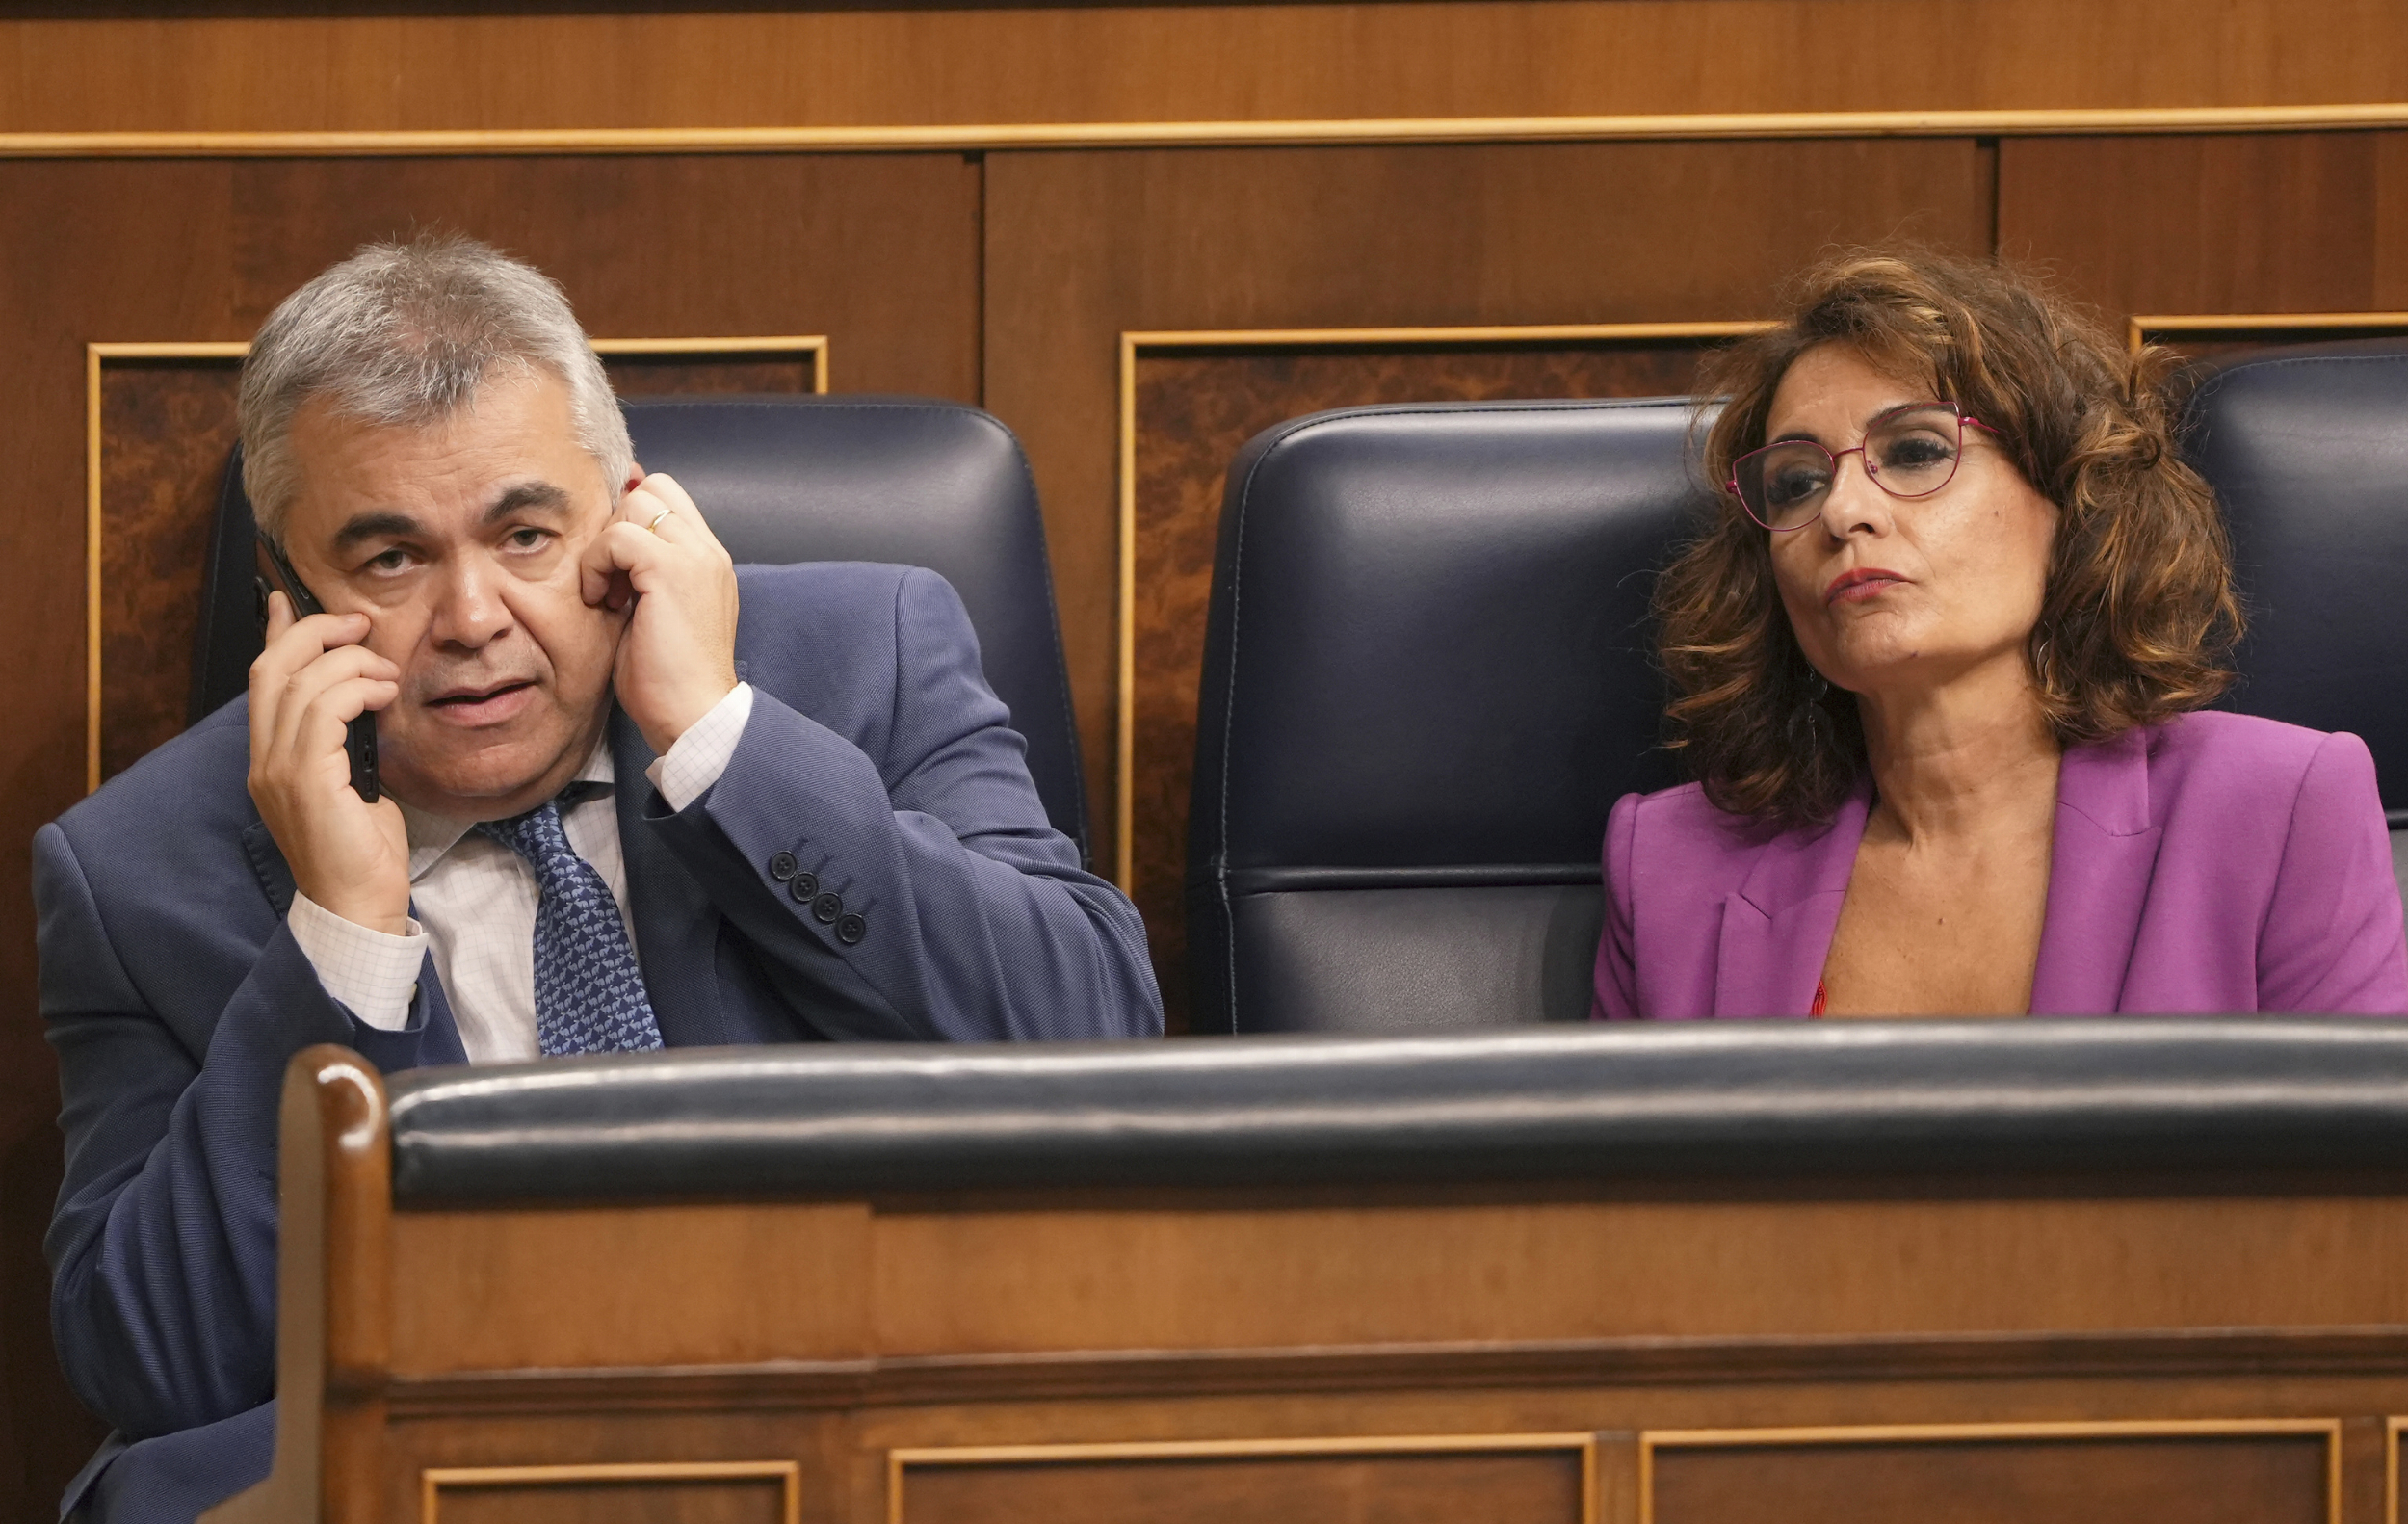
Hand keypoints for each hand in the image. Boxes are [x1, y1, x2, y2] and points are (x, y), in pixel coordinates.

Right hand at [247, 593, 409, 934]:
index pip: (263, 681)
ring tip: (385, 673)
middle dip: (315, 633)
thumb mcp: (353, 781)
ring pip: (301, 683)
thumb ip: (344, 742)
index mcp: (270, 759)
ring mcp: (279, 769)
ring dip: (350, 664)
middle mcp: (264, 760)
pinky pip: (324, 711)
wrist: (358, 903)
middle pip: (272, 668)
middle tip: (359, 624)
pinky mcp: (306, 779)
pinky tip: (384, 695)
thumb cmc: (362, 850)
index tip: (292, 603)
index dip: (276, 635)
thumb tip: (362, 700)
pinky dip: (357, 690)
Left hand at [581, 471, 740, 754]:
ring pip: (635, 503)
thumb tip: (608, 549)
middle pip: (652, 489)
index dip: (631, 516)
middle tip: (610, 579)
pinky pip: (618, 536)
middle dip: (617, 526)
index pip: (669, 498)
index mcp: (709, 561)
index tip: (613, 566)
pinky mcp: (672, 571)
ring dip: (606, 545)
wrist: (693, 716)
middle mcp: (709, 551)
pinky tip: (602, 602)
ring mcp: (695, 557)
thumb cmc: (668, 681)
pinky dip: (597, 565)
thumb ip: (641, 576)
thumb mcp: (654, 615)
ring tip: (607, 593)